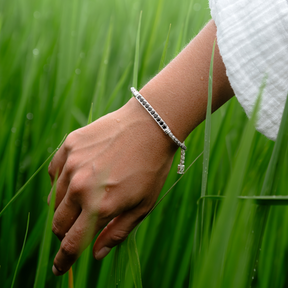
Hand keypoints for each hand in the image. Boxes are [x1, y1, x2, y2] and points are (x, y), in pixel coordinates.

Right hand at [48, 97, 176, 275]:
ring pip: (54, 199)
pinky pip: (54, 172)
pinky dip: (62, 181)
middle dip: (64, 232)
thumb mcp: (143, 205)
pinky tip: (77, 177)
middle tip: (75, 229)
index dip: (64, 259)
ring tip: (81, 200)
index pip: (72, 243)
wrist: (150, 126)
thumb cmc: (152, 167)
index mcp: (101, 206)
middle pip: (58, 223)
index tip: (59, 268)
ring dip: (64, 207)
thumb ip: (117, 233)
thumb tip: (96, 254)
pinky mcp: (69, 146)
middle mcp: (81, 186)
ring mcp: (72, 163)